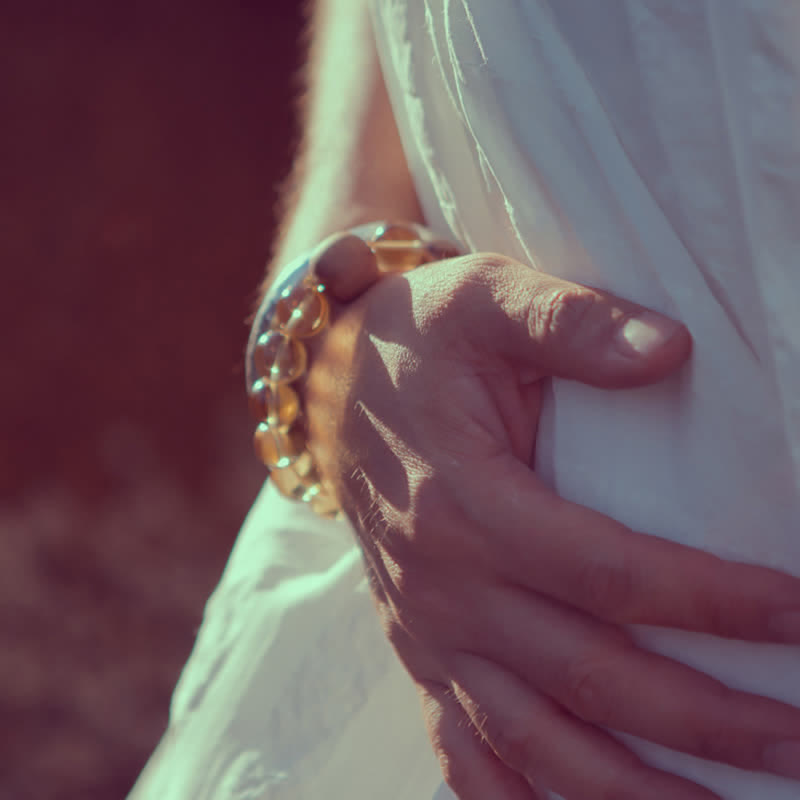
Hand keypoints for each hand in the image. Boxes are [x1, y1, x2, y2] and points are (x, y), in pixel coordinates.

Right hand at [305, 235, 799, 799]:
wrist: (334, 383)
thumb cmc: (418, 339)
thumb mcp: (482, 298)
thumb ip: (568, 322)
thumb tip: (669, 349)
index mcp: (463, 500)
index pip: (607, 571)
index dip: (708, 601)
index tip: (794, 612)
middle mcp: (442, 583)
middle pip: (587, 673)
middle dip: (703, 718)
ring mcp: (425, 626)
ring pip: (530, 737)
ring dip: (626, 786)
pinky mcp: (416, 643)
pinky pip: (460, 746)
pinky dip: (514, 798)